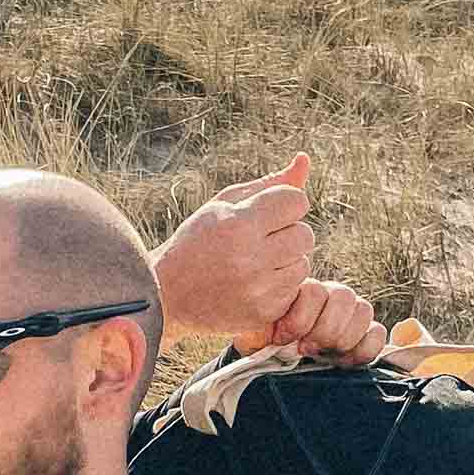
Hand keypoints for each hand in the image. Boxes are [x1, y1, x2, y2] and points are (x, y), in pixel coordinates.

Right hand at [150, 154, 315, 340]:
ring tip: (255, 264)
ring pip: (303, 265)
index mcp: (239, 225)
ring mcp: (258, 291)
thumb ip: (268, 185)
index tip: (267, 213)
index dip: (285, 204)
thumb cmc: (198, 241)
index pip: (296, 201)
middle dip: (288, 233)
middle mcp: (251, 259)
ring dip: (286, 261)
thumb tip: (304, 159)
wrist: (168, 296)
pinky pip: (294, 292)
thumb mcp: (223, 205)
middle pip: (305, 234)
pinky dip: (280, 287)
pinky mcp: (263, 315)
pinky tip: (254, 285)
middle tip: (260, 241)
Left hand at [247, 278, 387, 365]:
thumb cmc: (267, 344)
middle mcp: (331, 297)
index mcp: (304, 292)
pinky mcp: (364, 334)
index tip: (283, 339)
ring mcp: (350, 314)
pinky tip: (345, 361)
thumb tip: (269, 334)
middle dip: (325, 330)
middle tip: (307, 350)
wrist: (281, 357)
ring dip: (345, 338)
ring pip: (364, 310)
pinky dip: (365, 348)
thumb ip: (260, 329)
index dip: (300, 320)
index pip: (314, 292)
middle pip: (344, 297)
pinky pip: (377, 333)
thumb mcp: (256, 334)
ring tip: (326, 356)